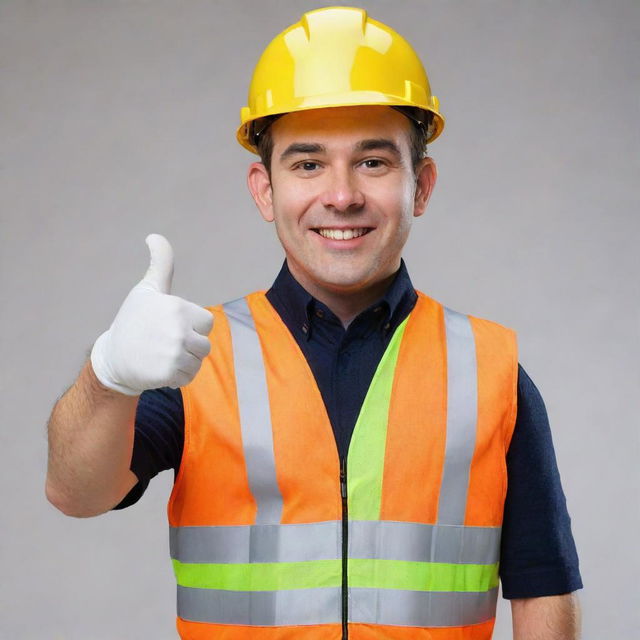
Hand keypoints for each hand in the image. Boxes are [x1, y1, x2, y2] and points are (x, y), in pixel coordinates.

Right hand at [90, 234, 213, 395]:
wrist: (113, 357)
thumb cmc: (133, 320)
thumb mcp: (147, 289)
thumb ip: (161, 264)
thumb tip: (154, 236)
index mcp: (178, 308)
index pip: (207, 322)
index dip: (192, 326)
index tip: (171, 326)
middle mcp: (178, 330)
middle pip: (204, 344)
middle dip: (189, 346)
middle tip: (164, 343)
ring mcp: (174, 353)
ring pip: (198, 361)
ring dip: (184, 361)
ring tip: (163, 355)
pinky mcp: (169, 373)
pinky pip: (189, 377)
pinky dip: (178, 377)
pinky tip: (160, 368)